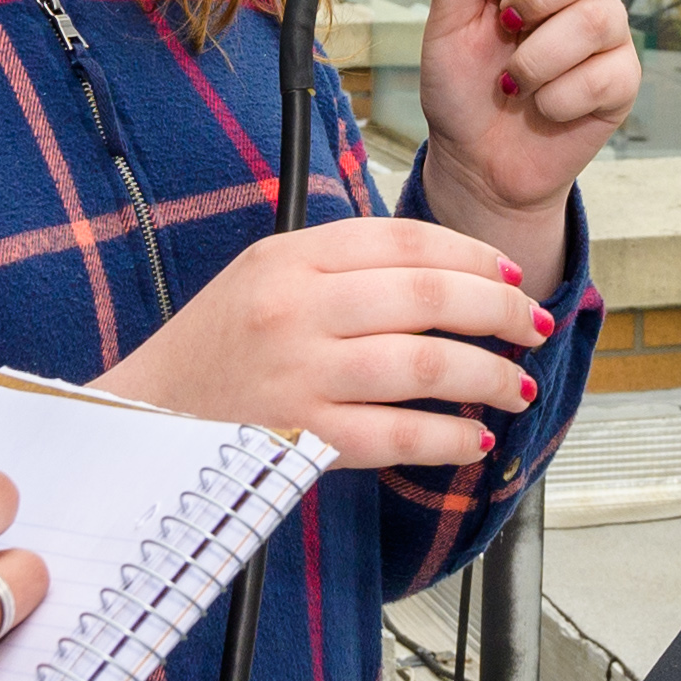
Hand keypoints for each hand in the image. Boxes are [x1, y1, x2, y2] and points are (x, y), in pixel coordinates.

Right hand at [109, 214, 553, 475]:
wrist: (146, 415)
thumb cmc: (219, 345)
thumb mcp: (266, 275)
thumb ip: (344, 263)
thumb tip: (447, 267)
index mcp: (290, 257)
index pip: (405, 240)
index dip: (472, 254)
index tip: (510, 275)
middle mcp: (296, 309)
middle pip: (429, 296)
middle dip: (500, 311)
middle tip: (533, 326)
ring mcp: (299, 375)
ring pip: (426, 365)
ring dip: (489, 377)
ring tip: (518, 387)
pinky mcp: (301, 439)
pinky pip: (398, 436)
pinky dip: (449, 439)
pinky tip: (474, 440)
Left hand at [412, 0, 636, 272]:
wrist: (479, 161)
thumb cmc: (463, 87)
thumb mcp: (441, 22)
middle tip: (508, 24)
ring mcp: (604, 31)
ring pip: (598, 16)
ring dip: (539, 58)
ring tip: (513, 81)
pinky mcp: (620, 79)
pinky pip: (604, 72)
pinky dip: (557, 96)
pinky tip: (540, 105)